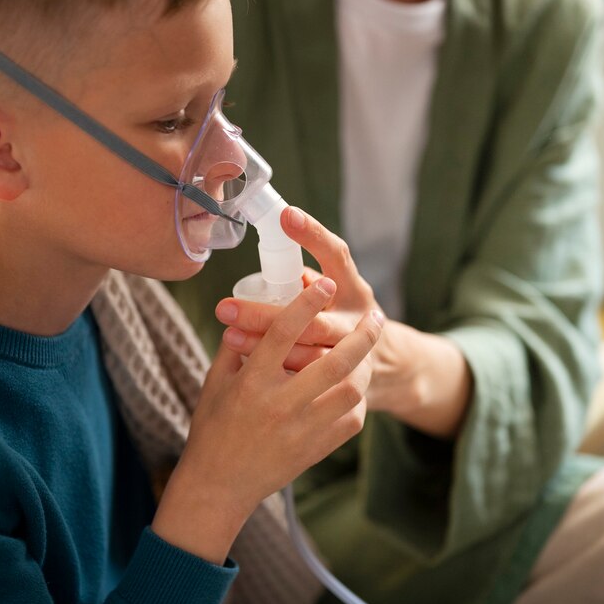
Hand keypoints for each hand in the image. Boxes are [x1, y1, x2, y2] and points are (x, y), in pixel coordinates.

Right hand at [152, 276, 383, 562]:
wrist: (219, 485)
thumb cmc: (213, 428)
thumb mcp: (215, 382)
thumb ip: (235, 346)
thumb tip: (250, 310)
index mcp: (252, 382)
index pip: (284, 333)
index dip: (307, 303)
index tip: (326, 282)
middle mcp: (280, 404)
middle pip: (334, 362)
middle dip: (362, 335)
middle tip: (376, 316)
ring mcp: (301, 429)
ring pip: (350, 391)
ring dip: (362, 367)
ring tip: (367, 351)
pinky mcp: (316, 449)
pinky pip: (351, 419)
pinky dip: (355, 400)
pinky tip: (353, 387)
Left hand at [215, 207, 471, 435]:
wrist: (379, 366)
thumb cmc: (334, 319)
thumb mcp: (328, 295)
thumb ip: (301, 281)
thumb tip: (263, 252)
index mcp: (352, 288)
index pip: (337, 255)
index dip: (313, 235)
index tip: (286, 216)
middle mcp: (359, 319)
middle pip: (313, 320)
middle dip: (265, 315)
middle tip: (225, 307)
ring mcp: (358, 356)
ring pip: (309, 356)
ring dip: (266, 348)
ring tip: (229, 338)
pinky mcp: (351, 386)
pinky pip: (310, 387)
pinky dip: (278, 378)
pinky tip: (247, 373)